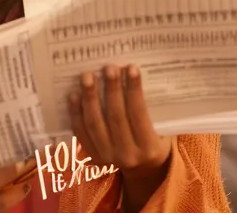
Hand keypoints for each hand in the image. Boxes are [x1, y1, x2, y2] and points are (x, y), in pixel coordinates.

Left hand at [68, 64, 171, 182]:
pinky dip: (76, 112)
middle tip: (108, 67)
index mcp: (149, 148)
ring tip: (88, 76)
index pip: (139, 114)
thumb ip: (150, 108)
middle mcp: (127, 155)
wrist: (144, 170)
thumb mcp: (161, 129)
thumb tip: (132, 73)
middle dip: (111, 89)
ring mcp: (107, 158)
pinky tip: (74, 94)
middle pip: (115, 117)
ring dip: (90, 97)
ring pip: (94, 124)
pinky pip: (81, 132)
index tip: (131, 68)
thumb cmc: (155, 141)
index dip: (134, 90)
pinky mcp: (92, 157)